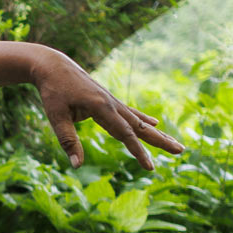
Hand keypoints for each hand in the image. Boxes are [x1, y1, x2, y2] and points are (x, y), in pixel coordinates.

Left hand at [28, 48, 185, 169]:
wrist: (53, 65)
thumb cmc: (52, 91)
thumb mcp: (55, 116)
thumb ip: (68, 141)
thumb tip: (76, 166)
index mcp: (100, 107)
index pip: (124, 134)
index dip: (138, 152)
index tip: (150, 167)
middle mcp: (111, 103)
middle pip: (140, 127)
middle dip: (161, 140)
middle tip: (181, 150)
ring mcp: (112, 101)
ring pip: (139, 121)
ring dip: (157, 133)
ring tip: (175, 144)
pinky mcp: (108, 100)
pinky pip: (130, 113)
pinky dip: (143, 120)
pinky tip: (155, 124)